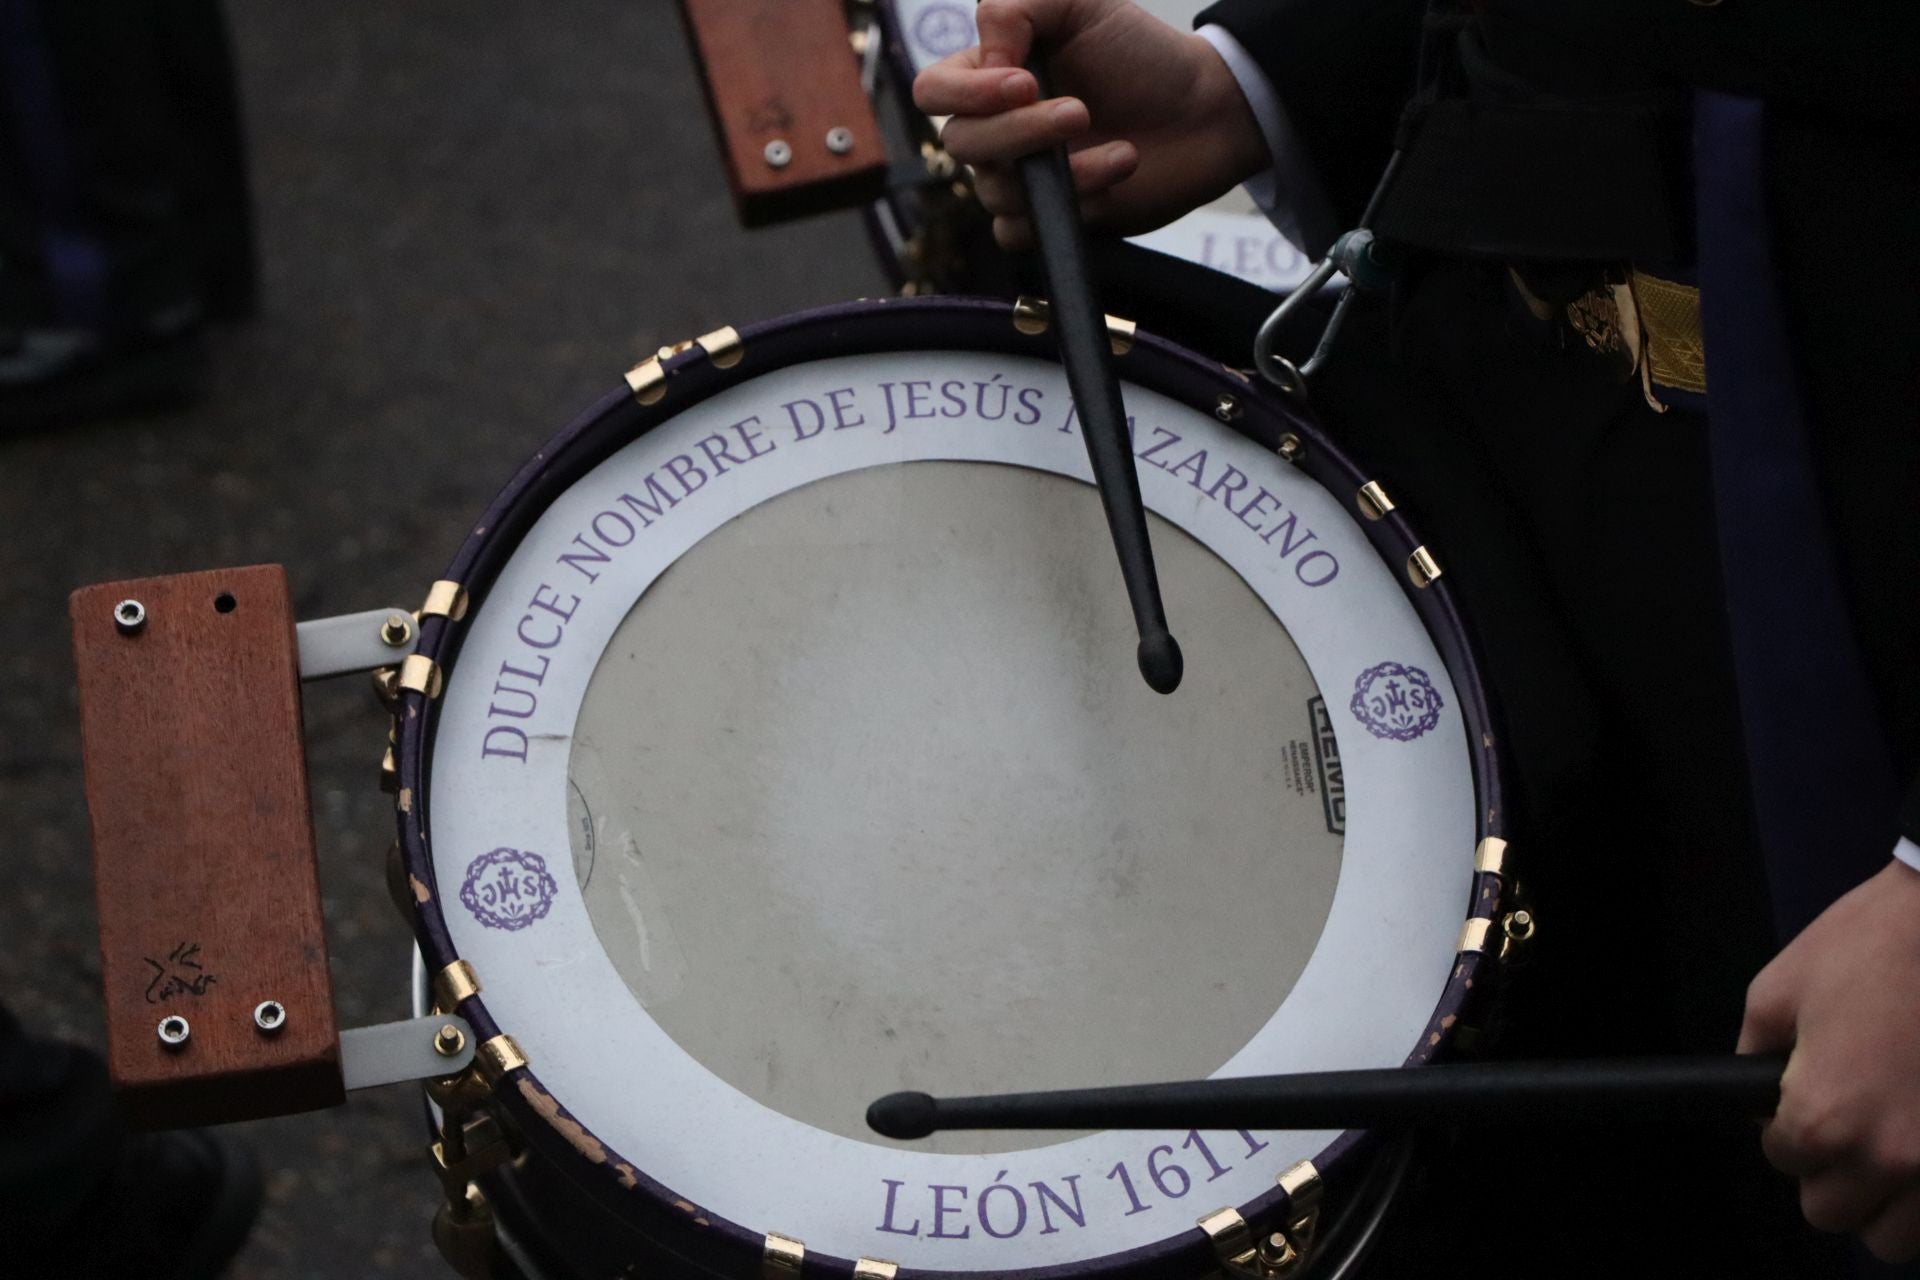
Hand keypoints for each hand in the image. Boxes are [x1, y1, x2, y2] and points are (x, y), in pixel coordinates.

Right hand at [911, 0, 1267, 249]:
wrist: (1204, 111)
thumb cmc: (1141, 54)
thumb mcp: (1081, 5)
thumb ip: (1016, 8)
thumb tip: (985, 55)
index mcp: (990, 75)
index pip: (933, 91)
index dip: (966, 93)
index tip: (1023, 82)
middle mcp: (996, 129)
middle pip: (962, 145)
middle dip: (1021, 132)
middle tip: (1080, 112)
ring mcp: (1020, 178)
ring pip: (995, 192)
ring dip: (1063, 172)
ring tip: (1123, 151)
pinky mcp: (1048, 219)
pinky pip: (1020, 233)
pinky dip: (1069, 208)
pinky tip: (1114, 179)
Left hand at [1740, 858, 1919, 1260]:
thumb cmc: (1872, 945)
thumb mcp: (1780, 989)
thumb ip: (1757, 1053)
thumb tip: (1755, 1095)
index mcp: (1823, 1116)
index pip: (1782, 1159)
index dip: (1785, 1126)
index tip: (1804, 1097)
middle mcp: (1889, 1156)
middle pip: (1833, 1213)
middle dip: (1829, 1173)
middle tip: (1843, 1126)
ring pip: (1896, 1237)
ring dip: (1883, 1201)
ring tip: (1886, 1147)